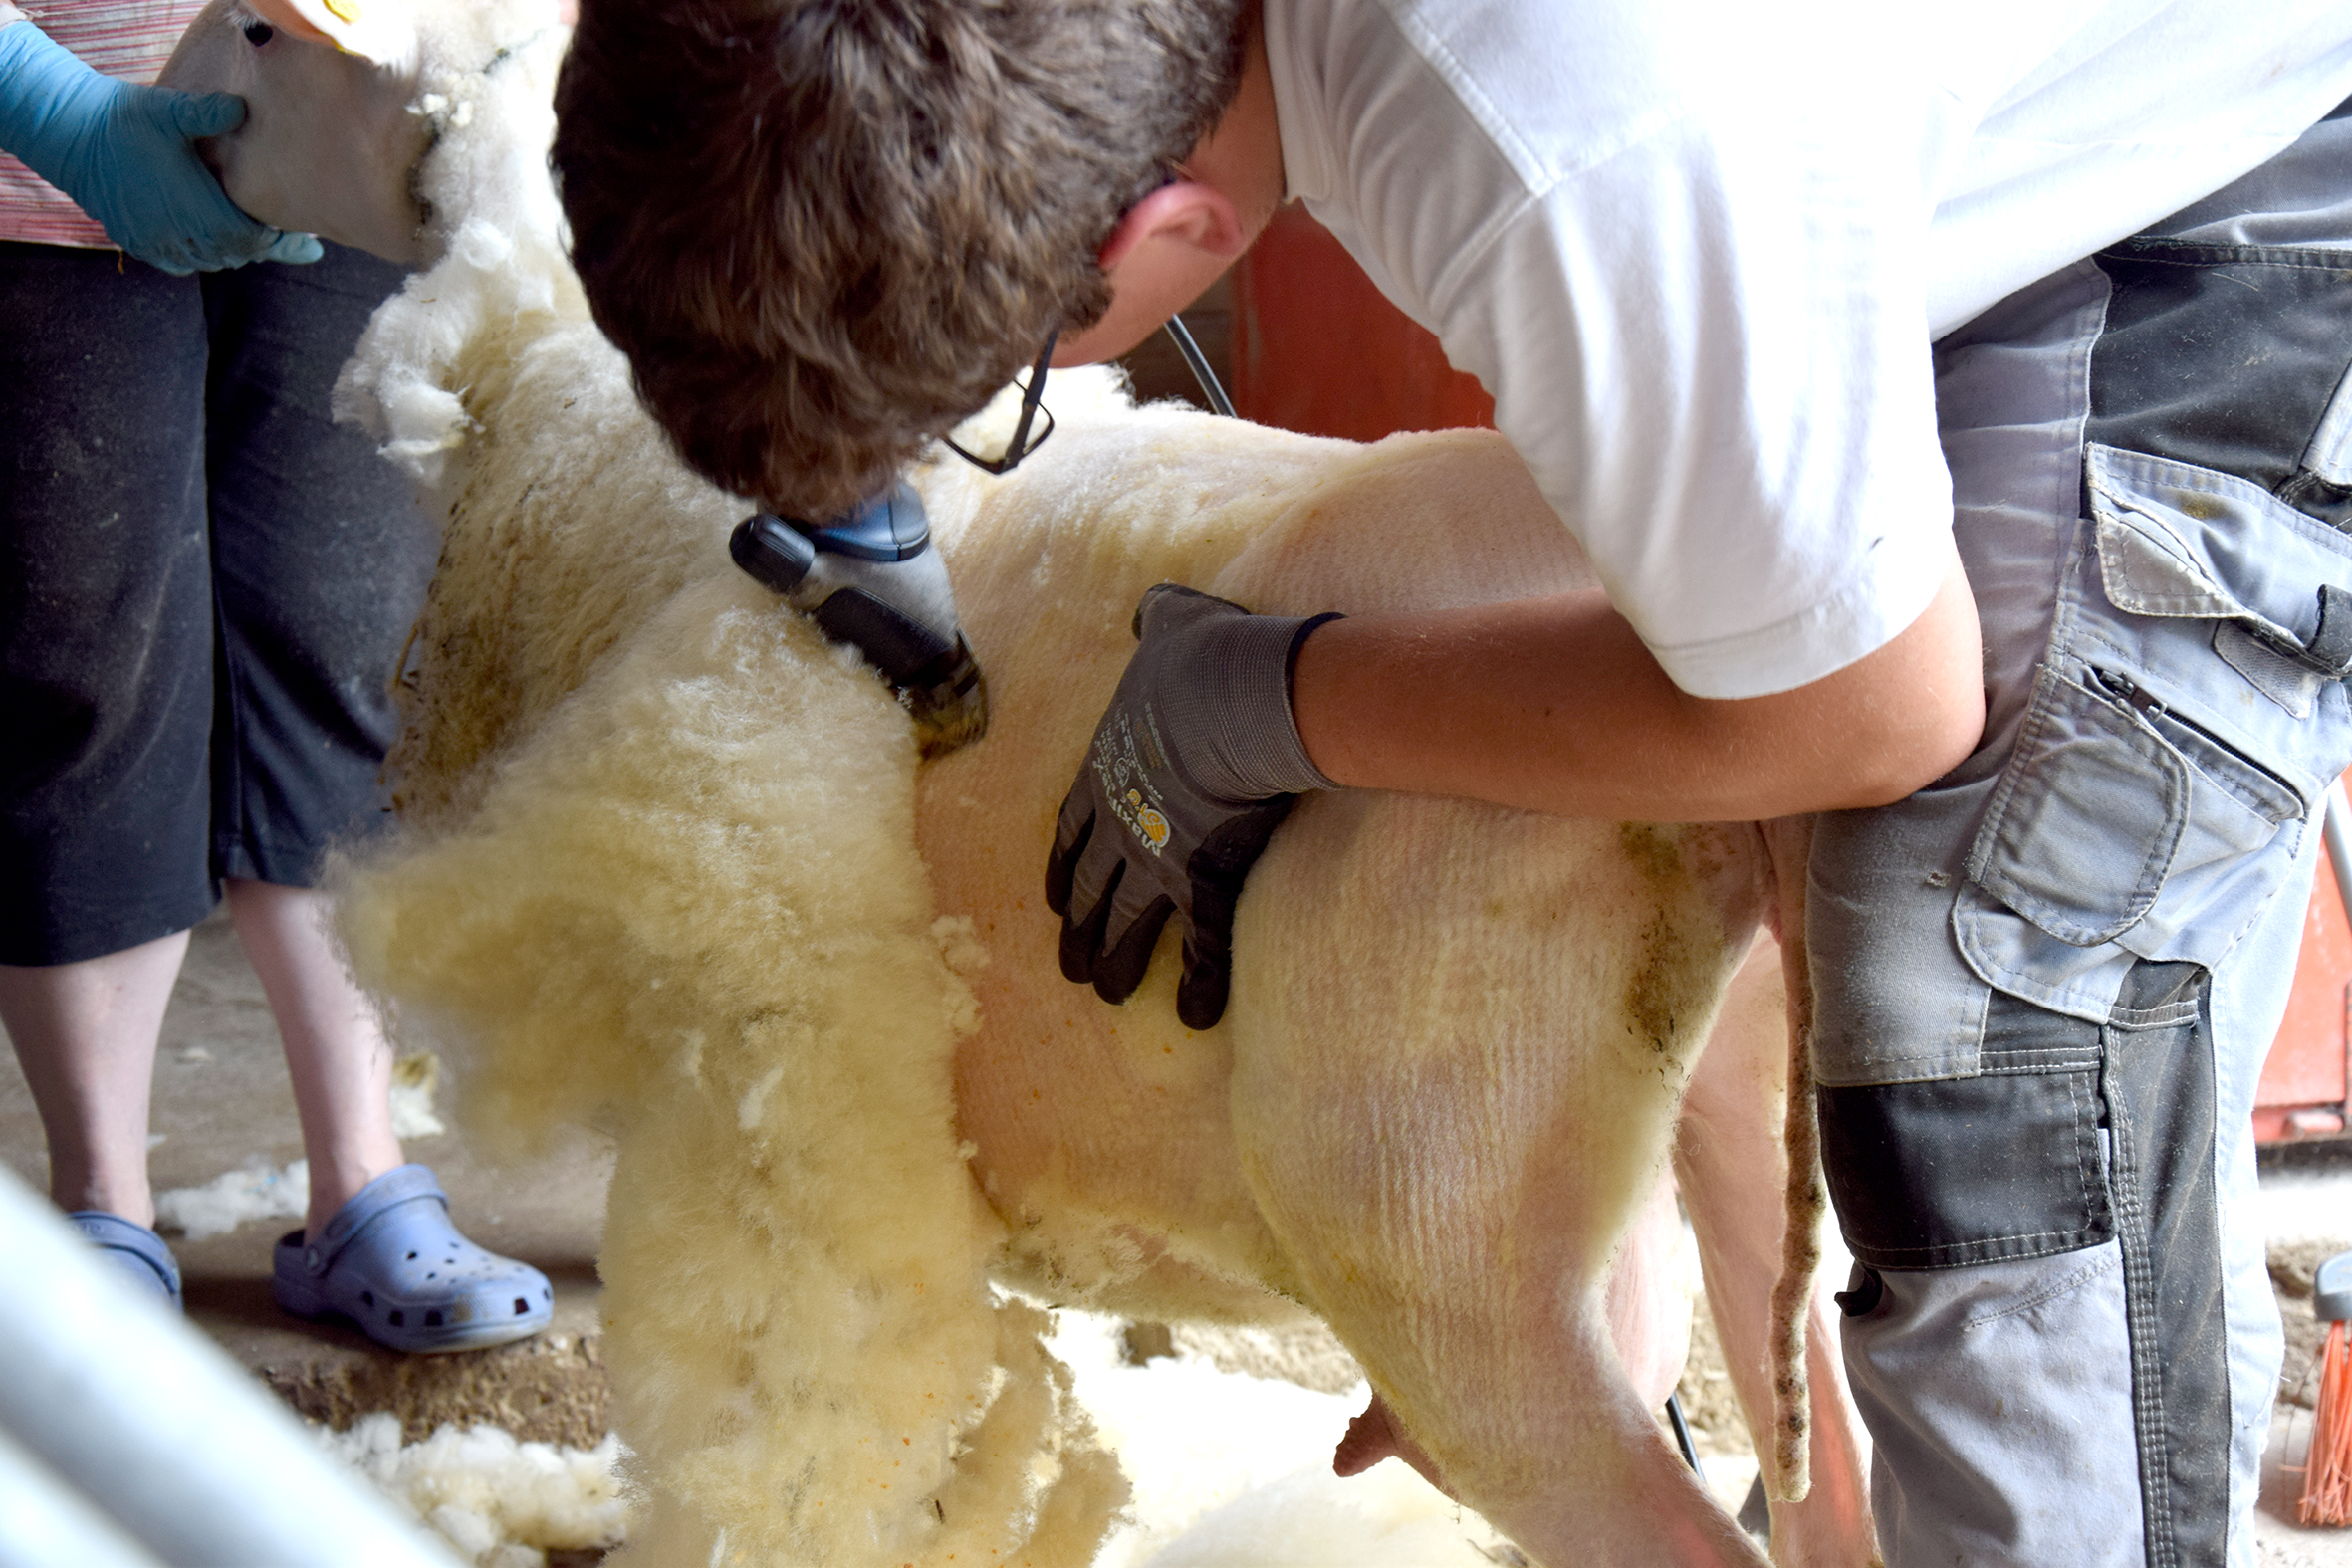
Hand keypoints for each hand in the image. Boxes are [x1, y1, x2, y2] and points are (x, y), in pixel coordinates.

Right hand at [0, 20, 321, 273]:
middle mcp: (178, 233)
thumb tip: (242, 108)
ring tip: (255, 242)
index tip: (292, 227)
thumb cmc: (125, 120)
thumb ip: (209, 114)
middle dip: (259, 247)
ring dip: (231, 253)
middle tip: (288, 240)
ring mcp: (156, 241)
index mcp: (196, 209)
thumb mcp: (169, 111)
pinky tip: (213, 249)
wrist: (70, 135)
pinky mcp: (136, 242)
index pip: (250, 239)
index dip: (275, 238)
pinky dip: (199, 259)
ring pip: (208, 262)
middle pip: (235, 254)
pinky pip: (178, 265)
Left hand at [1046, 585, 1340, 1028]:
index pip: (1072, 827)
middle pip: (1089, 886)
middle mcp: (1119, 821)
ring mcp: (1157, 857)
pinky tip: (1195, 1016)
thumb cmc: (1202, 659)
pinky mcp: (1202, 881)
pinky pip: (1200, 944)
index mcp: (1105, 767)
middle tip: (1072, 964)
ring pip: (1126, 922)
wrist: (1231, 698)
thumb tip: (1155, 611)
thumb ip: (1159, 622)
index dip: (1064, 865)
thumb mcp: (1171, 626)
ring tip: (1106, 991)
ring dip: (1115, 959)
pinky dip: (1198, 981)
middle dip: (1079, 926)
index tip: (1056, 898)